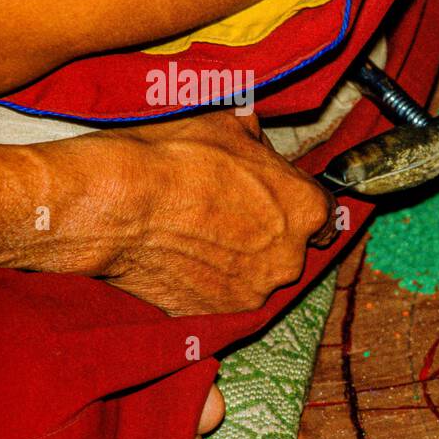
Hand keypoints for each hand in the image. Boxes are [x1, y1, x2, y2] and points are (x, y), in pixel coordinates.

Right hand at [2, 109, 333, 314]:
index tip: (274, 198)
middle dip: (265, 232)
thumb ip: (258, 140)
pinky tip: (179, 260)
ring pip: (255, 275)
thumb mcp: (228, 124)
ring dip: (236, 261)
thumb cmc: (176, 156)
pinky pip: (220, 297)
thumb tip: (257, 140)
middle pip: (288, 246)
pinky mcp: (217, 314)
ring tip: (194, 236)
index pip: (321, 210)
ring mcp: (255, 291)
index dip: (294, 200)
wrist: (117, 203)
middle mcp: (291, 257)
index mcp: (307, 209)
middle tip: (223, 214)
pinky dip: (205, 284)